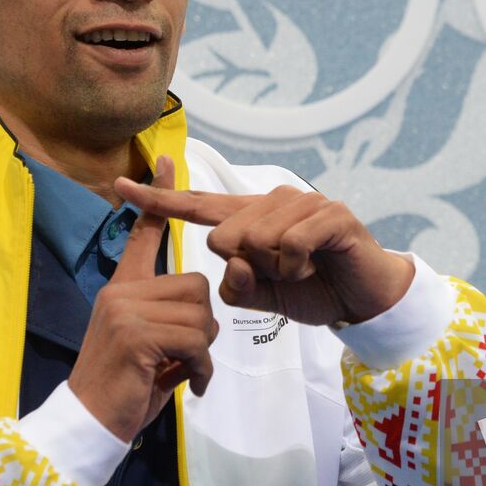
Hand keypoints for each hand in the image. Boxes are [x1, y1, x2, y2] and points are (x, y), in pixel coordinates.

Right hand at [68, 156, 219, 442]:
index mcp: (121, 289)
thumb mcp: (150, 349)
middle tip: (187, 358)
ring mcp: (125, 310)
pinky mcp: (136, 334)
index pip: (143, 235)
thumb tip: (204, 322)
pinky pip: (196, 341)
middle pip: (198, 286)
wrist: (89, 426)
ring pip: (201, 314)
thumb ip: (172, 324)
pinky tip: (190, 386)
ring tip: (185, 373)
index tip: (166, 159)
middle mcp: (120, 291)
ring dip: (204, 351)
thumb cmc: (124, 391)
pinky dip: (202, 369)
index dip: (157, 198)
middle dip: (204, 326)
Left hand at [113, 180, 414, 326]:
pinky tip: (315, 267)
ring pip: (257, 240)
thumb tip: (229, 266)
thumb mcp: (263, 295)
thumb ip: (236, 285)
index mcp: (252, 217)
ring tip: (302, 270)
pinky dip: (298, 267)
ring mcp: (303, 202)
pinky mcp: (330, 213)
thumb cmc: (313, 291)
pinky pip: (292, 244)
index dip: (159, 200)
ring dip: (278, 271)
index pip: (199, 207)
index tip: (120, 186)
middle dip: (247, 268)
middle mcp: (273, 200)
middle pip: (224, 236)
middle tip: (280, 274)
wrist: (365, 299)